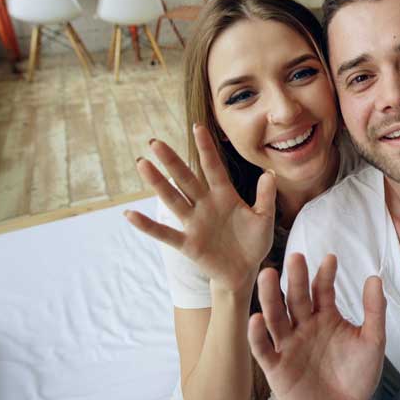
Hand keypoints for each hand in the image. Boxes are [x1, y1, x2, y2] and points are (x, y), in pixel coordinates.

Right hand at [125, 124, 276, 292]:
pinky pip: (164, 233)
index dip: (206, 148)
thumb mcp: (264, 218)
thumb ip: (265, 196)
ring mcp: (194, 223)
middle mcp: (205, 205)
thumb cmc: (254, 243)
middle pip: (186, 179)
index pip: (213, 167)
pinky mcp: (188, 243)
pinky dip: (147, 225)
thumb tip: (269, 173)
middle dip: (171, 160)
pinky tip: (129, 214)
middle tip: (155, 142)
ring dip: (157, 183)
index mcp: (225, 196)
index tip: (197, 127)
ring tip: (142, 164)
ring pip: (173, 199)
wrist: (244, 272)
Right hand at [248, 253, 385, 399]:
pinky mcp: (276, 366)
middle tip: (296, 257)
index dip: (325, 275)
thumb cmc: (357, 377)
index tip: (331, 258)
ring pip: (276, 316)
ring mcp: (289, 344)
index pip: (322, 290)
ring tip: (268, 275)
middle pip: (296, 298)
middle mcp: (304, 326)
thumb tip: (375, 277)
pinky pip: (263, 348)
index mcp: (325, 317)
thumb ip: (374, 311)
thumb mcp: (372, 342)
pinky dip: (257, 335)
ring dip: (270, 296)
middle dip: (296, 278)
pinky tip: (257, 318)